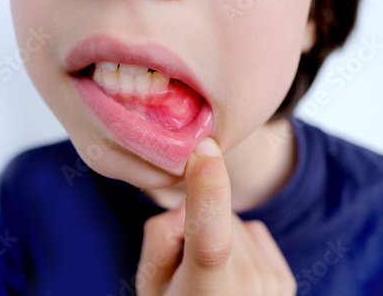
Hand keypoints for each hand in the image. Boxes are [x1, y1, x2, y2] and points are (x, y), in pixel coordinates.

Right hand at [137, 138, 295, 295]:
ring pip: (234, 224)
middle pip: (216, 220)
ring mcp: (271, 285)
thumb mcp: (148, 286)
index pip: (210, 237)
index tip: (204, 149)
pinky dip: (237, 241)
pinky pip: (253, 232)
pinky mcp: (283, 278)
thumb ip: (159, 238)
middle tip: (183, 263)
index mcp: (205, 292)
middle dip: (193, 223)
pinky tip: (229, 271)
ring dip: (217, 234)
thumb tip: (187, 205)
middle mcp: (247, 289)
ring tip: (206, 275)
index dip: (208, 191)